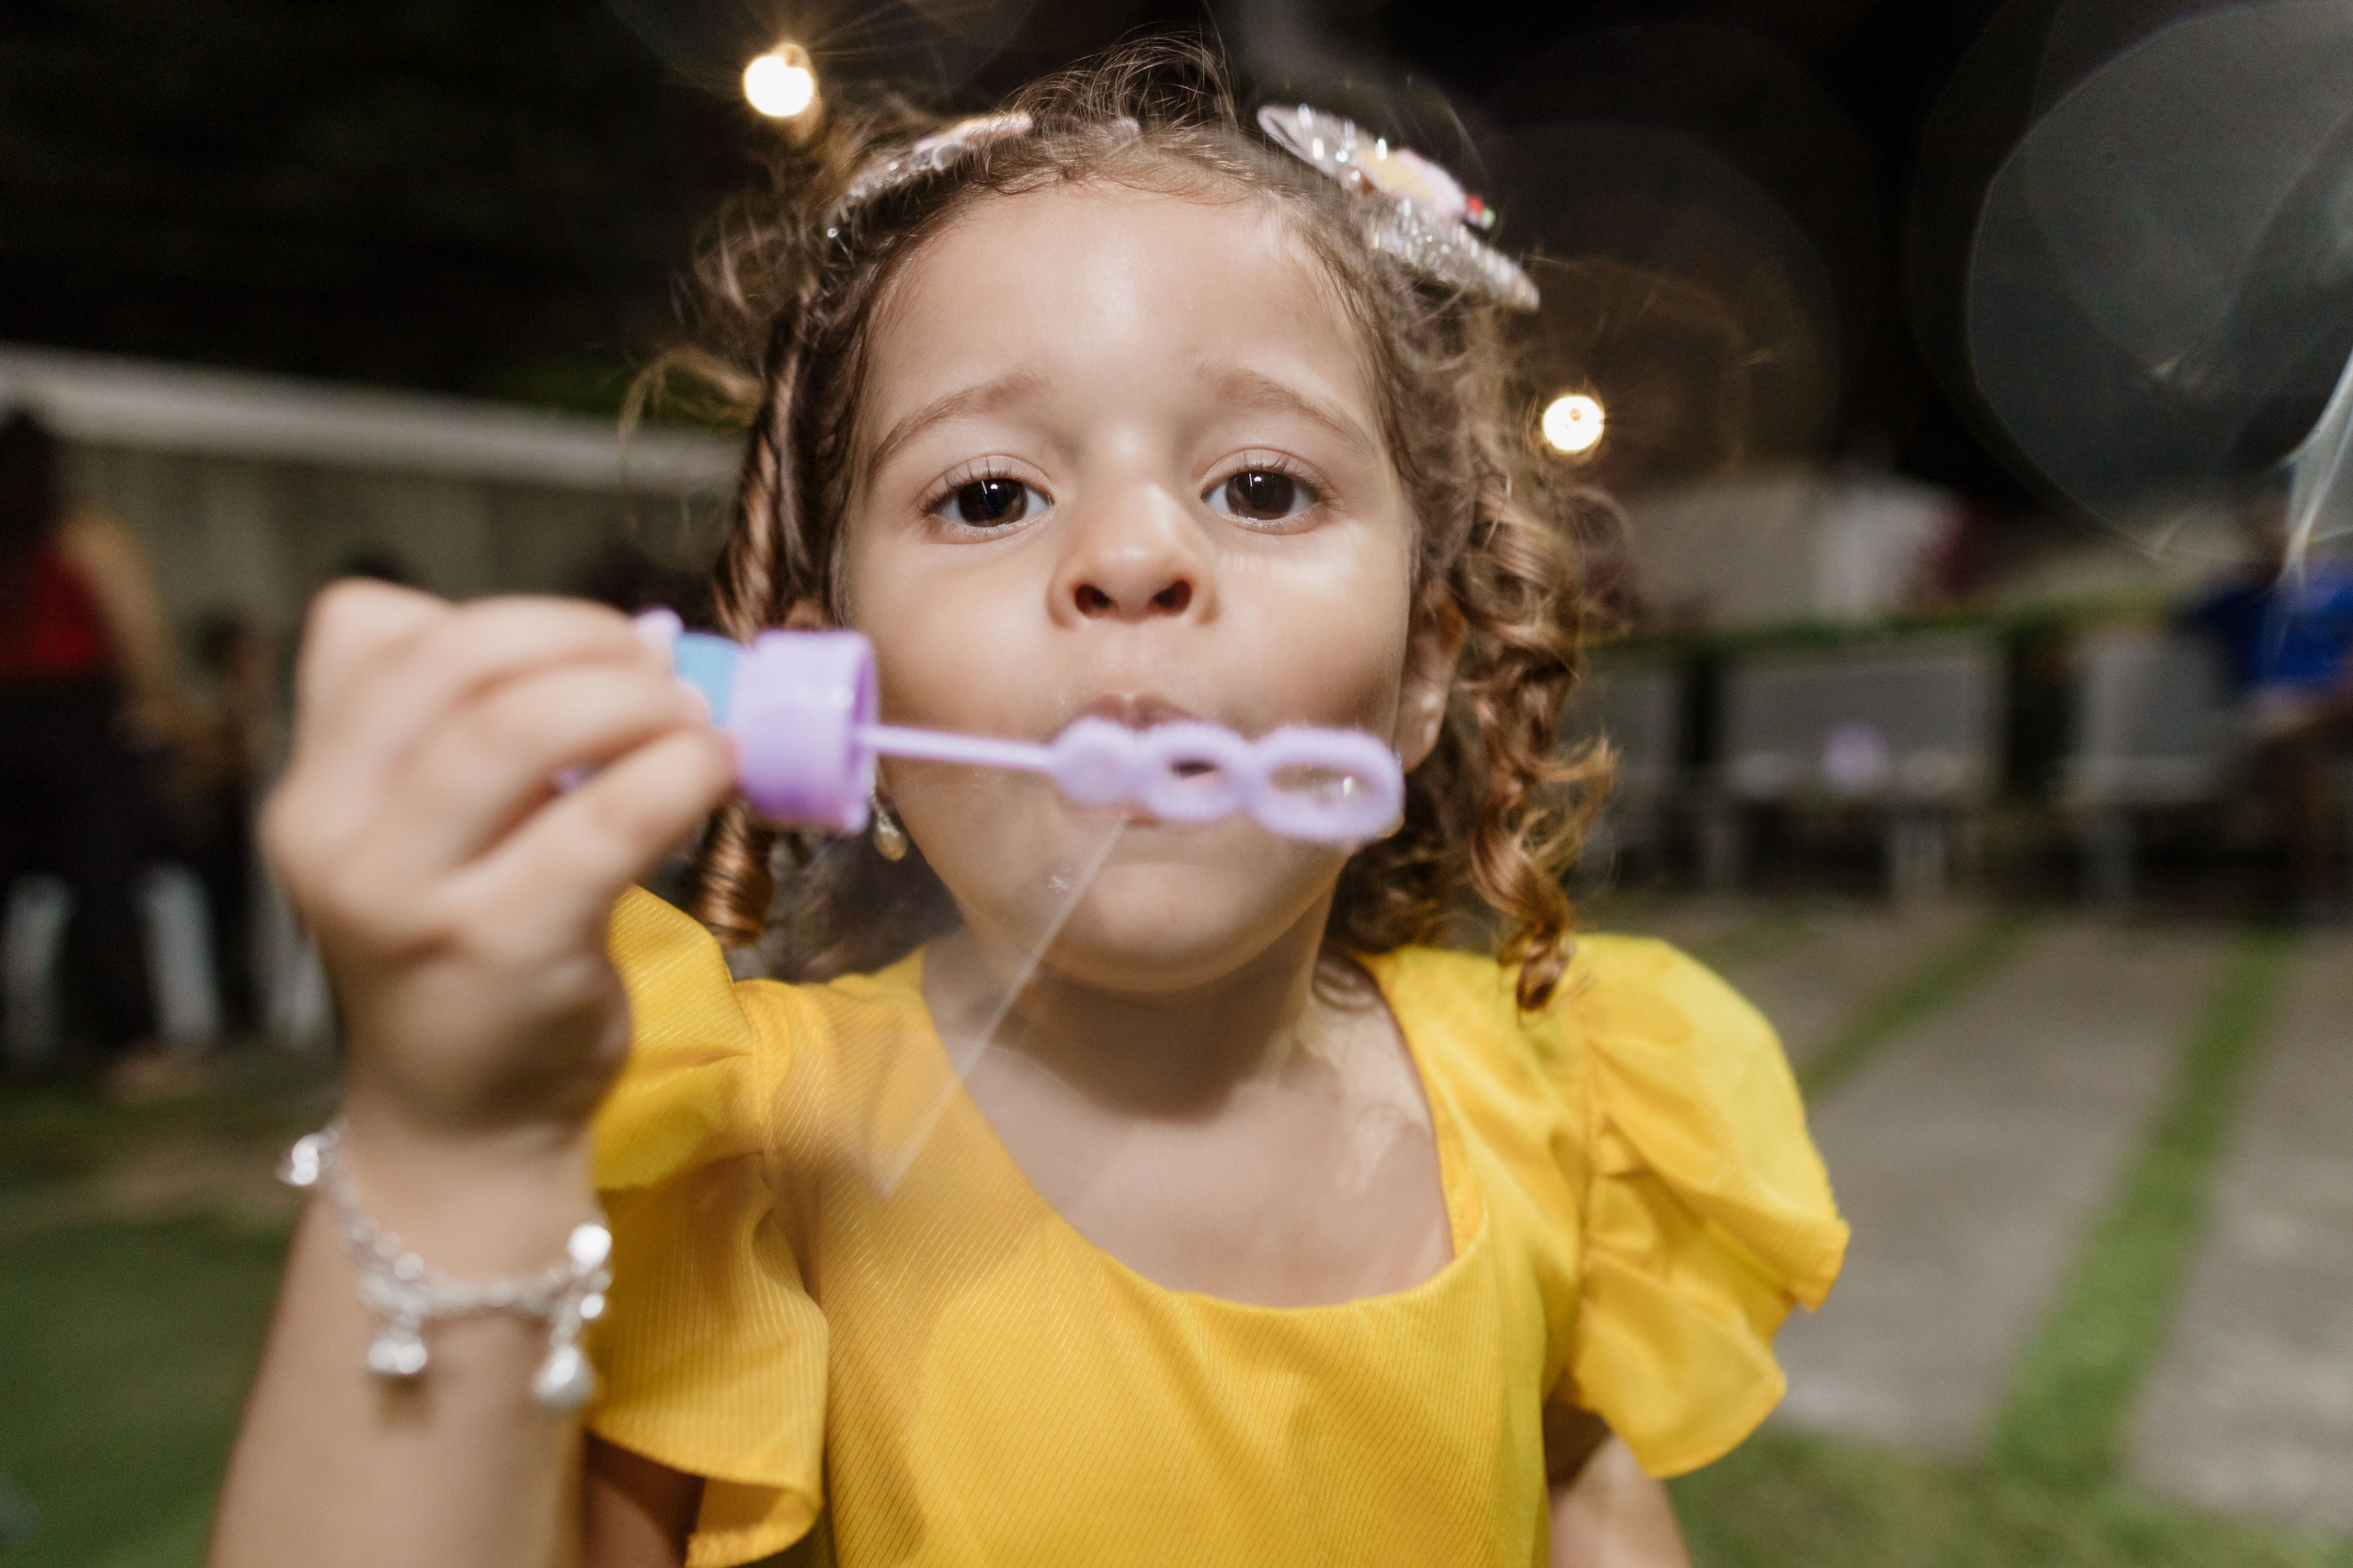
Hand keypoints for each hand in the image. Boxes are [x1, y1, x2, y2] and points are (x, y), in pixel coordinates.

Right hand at [263, 583, 734, 1147]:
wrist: (461, 1116)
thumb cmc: (468, 945)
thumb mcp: (430, 830)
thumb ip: (490, 730)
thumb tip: (640, 641)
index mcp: (313, 781)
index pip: (374, 626)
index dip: (509, 618)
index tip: (599, 649)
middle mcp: (332, 830)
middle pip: (457, 659)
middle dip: (581, 640)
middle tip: (661, 674)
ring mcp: (405, 893)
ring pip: (520, 726)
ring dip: (633, 701)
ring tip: (692, 723)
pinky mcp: (500, 945)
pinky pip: (601, 822)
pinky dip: (675, 775)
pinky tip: (712, 774)